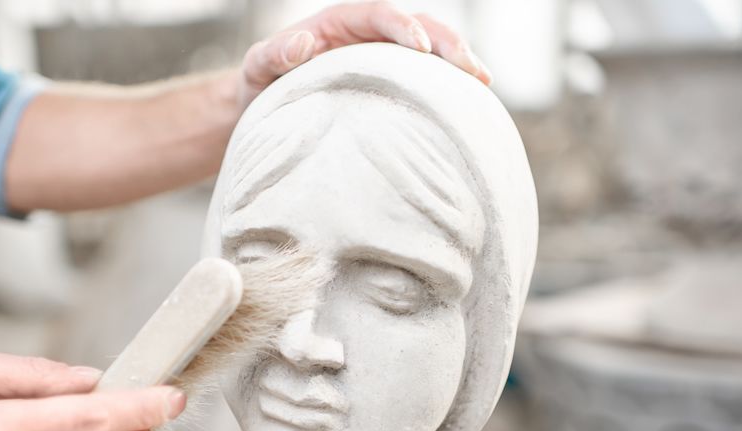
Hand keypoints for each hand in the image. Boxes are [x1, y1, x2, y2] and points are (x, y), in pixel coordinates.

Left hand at [237, 1, 490, 107]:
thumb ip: (274, 54)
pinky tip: (471, 106)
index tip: (422, 49)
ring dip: (459, 63)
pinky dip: (449, 87)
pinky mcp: (394, 83)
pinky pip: (427, 80)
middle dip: (448, 43)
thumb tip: (302, 44)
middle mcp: (369, 35)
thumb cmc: (259, 87)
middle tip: (472, 70)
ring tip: (483, 84)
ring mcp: (386, 59)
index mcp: (341, 23)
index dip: (405, 26)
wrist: (265, 107)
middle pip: (420, 26)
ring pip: (432, 51)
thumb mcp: (258, 68)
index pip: (381, 13)